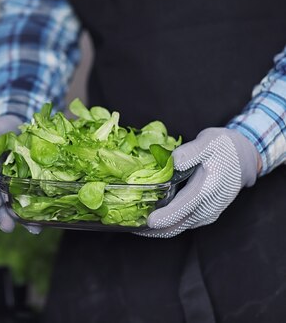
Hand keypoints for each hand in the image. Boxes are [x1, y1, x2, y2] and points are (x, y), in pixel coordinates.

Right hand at [0, 115, 40, 233]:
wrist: (21, 127)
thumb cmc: (4, 128)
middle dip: (1, 216)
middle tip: (8, 226)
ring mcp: (14, 188)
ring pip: (14, 208)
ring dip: (22, 220)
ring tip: (33, 230)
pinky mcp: (30, 189)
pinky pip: (32, 203)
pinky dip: (38, 214)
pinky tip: (47, 221)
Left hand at [140, 127, 259, 237]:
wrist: (244, 157)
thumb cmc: (224, 148)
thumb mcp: (208, 142)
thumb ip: (191, 152)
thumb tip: (175, 161)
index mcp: (208, 189)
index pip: (184, 207)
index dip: (166, 216)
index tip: (148, 221)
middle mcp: (207, 207)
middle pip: (177, 225)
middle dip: (153, 229)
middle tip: (130, 225)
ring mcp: (206, 214)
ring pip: (178, 228)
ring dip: (157, 231)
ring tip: (134, 225)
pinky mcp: (203, 214)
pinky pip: (181, 225)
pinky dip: (165, 225)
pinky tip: (149, 220)